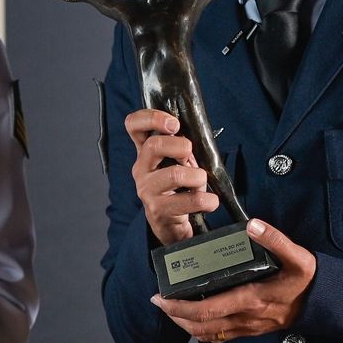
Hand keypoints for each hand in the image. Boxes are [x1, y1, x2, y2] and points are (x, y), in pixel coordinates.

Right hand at [124, 109, 217, 245]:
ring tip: (201, 184)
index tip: (174, 124)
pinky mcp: (158, 210)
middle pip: (154, 145)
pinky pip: (190, 200)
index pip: (133, 125)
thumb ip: (182, 148)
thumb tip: (197, 137)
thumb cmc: (178, 189)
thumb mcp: (178, 164)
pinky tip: (209, 202)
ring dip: (198, 177)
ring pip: (175, 174)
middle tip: (191, 156)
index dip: (151, 118)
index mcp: (145, 153)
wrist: (170, 225)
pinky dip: (207, 200)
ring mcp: (147, 190)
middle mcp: (141, 169)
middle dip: (181, 146)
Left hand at [151, 219, 316, 342]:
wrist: (327, 303)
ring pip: (208, 335)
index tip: (161, 297)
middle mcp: (246, 318)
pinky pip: (221, 337)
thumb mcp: (298, 256)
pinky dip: (203, 331)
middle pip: (200, 326)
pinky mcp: (252, 330)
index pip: (206, 310)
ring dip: (186, 325)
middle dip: (175, 316)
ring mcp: (249, 327)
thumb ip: (275, 239)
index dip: (179, 306)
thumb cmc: (310, 280)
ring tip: (172, 309)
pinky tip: (196, 319)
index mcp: (251, 299)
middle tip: (159, 301)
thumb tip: (252, 225)